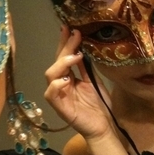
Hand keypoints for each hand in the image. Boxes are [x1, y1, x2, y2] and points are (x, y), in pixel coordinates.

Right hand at [44, 25, 114, 140]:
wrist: (104, 126)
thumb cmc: (99, 106)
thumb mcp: (94, 81)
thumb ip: (86, 67)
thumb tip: (83, 46)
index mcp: (68, 77)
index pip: (63, 57)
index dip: (64, 42)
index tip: (69, 27)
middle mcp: (61, 84)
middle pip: (56, 63)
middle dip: (65, 48)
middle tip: (75, 36)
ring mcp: (59, 96)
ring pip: (50, 75)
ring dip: (61, 64)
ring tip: (75, 57)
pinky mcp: (60, 108)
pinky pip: (50, 94)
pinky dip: (56, 85)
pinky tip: (66, 80)